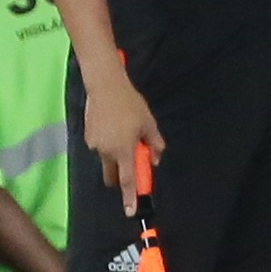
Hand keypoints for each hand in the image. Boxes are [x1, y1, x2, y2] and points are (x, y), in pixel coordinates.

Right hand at [83, 71, 164, 215]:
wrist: (106, 87)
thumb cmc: (131, 104)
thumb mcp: (148, 123)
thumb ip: (154, 144)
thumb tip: (155, 160)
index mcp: (124, 150)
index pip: (127, 180)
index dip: (130, 196)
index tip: (129, 211)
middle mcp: (107, 152)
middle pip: (113, 175)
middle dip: (120, 176)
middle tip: (131, 161)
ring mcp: (95, 146)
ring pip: (107, 159)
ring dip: (115, 154)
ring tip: (122, 128)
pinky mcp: (88, 138)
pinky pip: (100, 147)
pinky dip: (107, 142)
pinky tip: (111, 124)